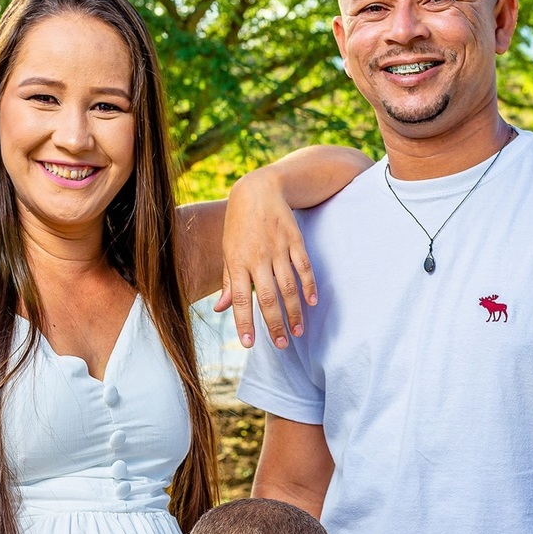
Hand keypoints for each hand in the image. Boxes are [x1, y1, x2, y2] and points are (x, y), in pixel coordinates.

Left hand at [214, 167, 316, 349]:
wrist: (258, 188)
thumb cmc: (239, 224)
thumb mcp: (228, 250)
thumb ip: (228, 281)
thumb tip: (220, 308)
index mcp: (237, 261)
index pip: (241, 299)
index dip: (245, 322)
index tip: (249, 343)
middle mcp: (257, 257)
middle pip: (268, 298)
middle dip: (275, 324)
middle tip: (282, 345)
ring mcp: (278, 248)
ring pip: (288, 287)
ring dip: (294, 312)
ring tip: (298, 331)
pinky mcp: (294, 240)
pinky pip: (304, 267)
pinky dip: (309, 285)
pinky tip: (312, 302)